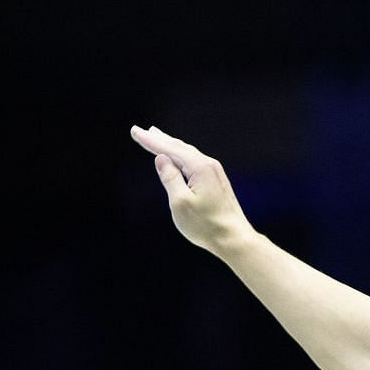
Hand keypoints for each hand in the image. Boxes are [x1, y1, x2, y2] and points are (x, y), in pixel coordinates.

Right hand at [130, 124, 253, 253]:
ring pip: (187, 153)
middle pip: (179, 147)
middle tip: (142, 131)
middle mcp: (209, 165)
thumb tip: (161, 159)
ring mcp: (215, 173)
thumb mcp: (180, 202)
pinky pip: (194, 162)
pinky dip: (181, 156)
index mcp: (199, 168)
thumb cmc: (206, 225)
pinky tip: (178, 157)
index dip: (150, 140)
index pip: (169, 149)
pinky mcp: (217, 182)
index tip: (135, 131)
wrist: (235, 239)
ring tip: (157, 136)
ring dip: (170, 145)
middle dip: (159, 139)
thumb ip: (169, 178)